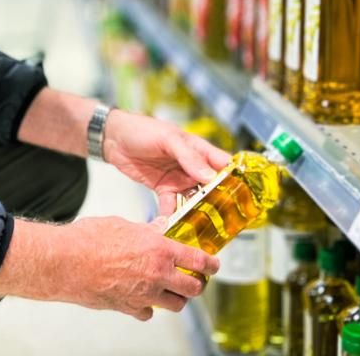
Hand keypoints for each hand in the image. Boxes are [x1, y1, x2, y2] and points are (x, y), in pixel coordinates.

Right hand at [0, 217, 219, 320]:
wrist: (65, 262)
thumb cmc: (89, 240)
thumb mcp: (123, 225)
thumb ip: (146, 231)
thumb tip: (159, 229)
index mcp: (159, 249)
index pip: (198, 260)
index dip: (212, 264)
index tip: (214, 265)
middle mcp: (157, 274)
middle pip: (193, 288)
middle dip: (197, 284)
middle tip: (194, 279)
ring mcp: (144, 295)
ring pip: (175, 304)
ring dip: (176, 297)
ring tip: (170, 289)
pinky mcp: (129, 308)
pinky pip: (148, 313)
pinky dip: (148, 307)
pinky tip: (142, 297)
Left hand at [102, 110, 232, 216]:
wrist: (113, 137)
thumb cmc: (141, 129)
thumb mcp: (168, 139)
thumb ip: (189, 157)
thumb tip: (210, 176)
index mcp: (198, 149)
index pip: (223, 164)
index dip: (236, 179)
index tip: (245, 197)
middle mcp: (192, 166)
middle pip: (212, 187)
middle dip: (219, 203)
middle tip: (226, 221)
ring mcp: (178, 179)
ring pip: (194, 200)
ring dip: (197, 213)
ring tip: (202, 229)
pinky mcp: (163, 189)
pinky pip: (172, 206)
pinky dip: (173, 217)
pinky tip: (174, 227)